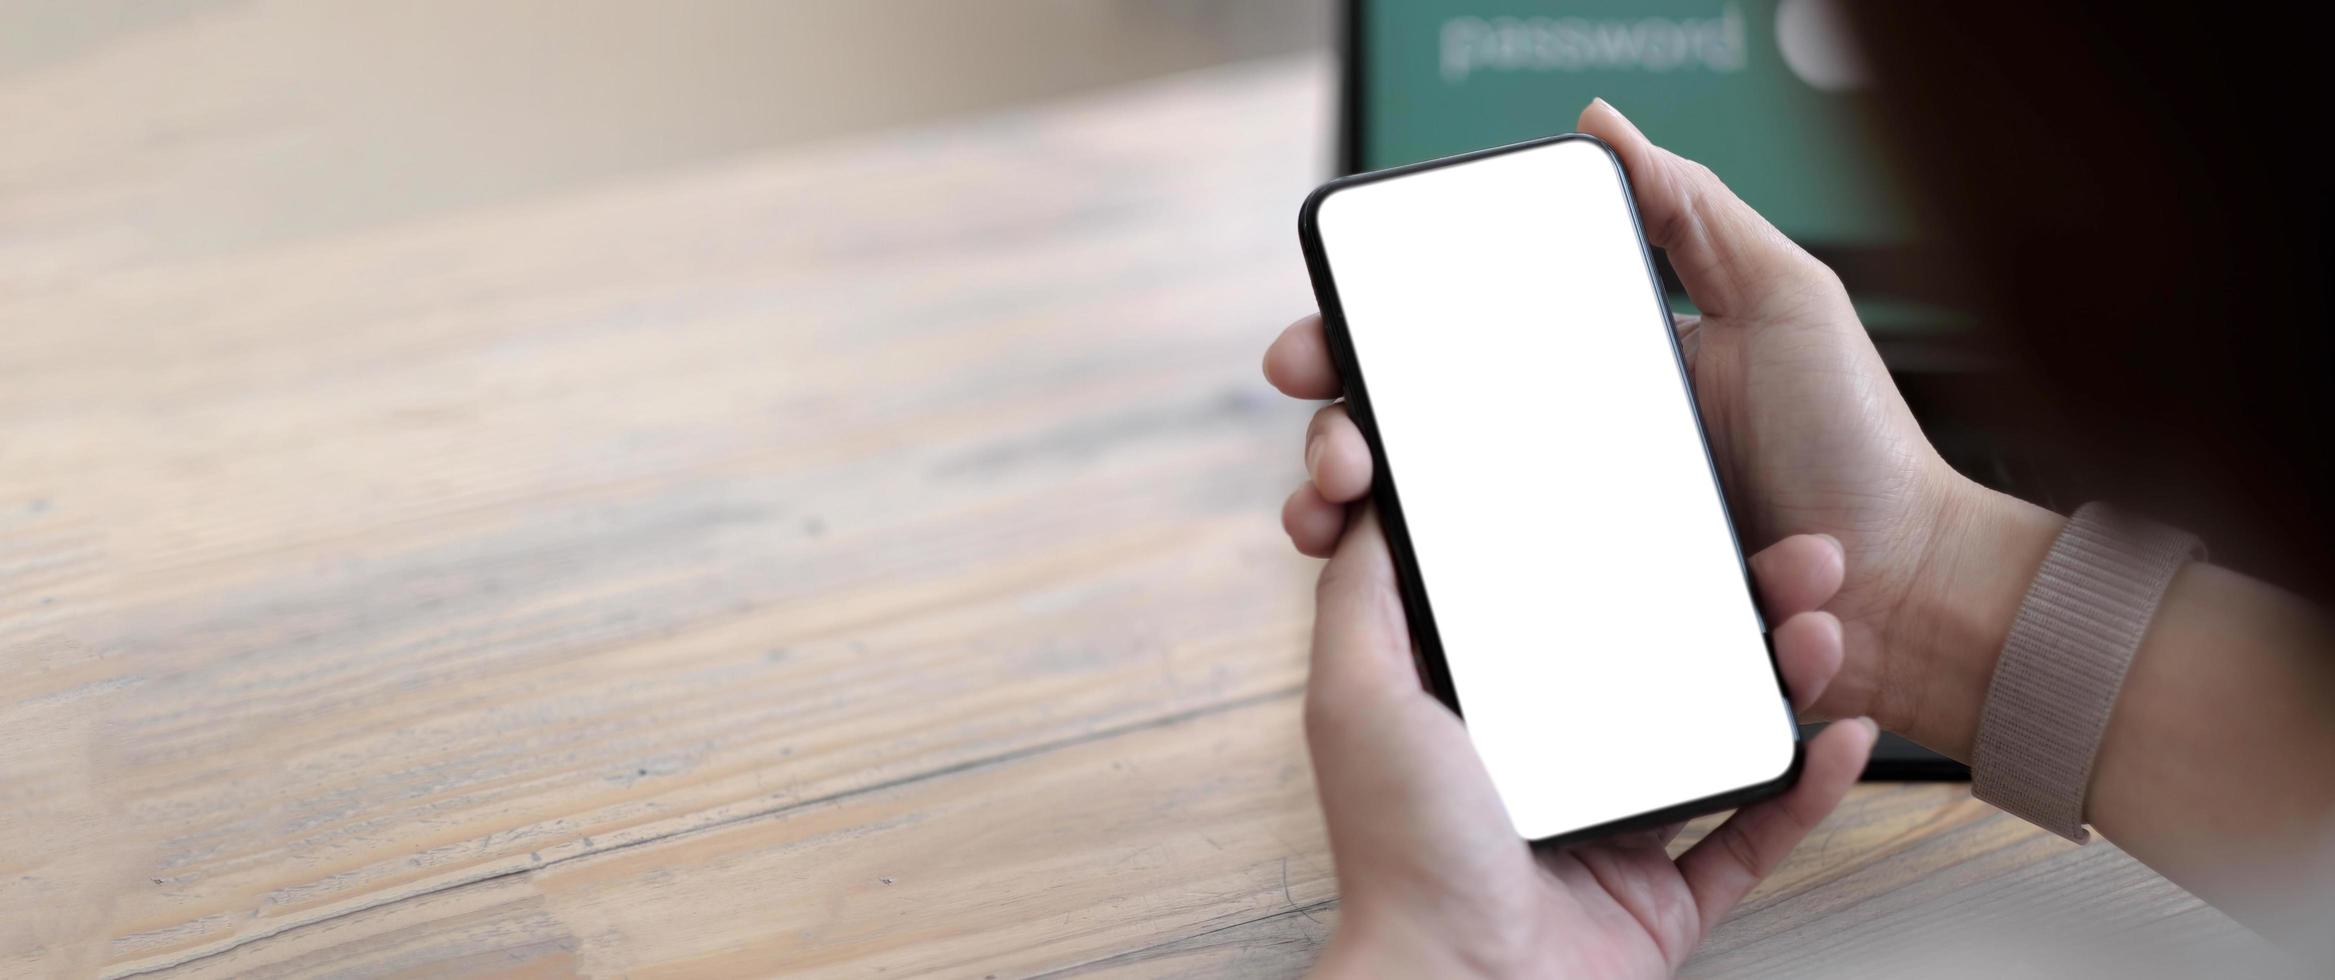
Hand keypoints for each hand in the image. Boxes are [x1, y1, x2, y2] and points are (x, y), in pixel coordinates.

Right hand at [1270, 99, 1998, 751]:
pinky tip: (1400, 599)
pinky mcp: (1583, 631)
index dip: (1355, 351)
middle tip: (1331, 457)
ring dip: (1354, 536)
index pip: (1439, 360)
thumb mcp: (1784, 298)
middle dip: (1332, 446)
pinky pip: (1483, 627)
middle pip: (1403, 451)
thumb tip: (1596, 122)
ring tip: (1339, 524)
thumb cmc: (1859, 448)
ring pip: (1416, 546)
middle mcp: (1558, 466)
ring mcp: (1564, 553)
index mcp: (1587, 384)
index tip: (1308, 351)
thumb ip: (1694, 210)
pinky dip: (1420, 615)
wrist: (1915, 592)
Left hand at [1304, 507, 1876, 977]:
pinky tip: (1841, 732)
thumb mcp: (1358, 694)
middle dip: (1736, 602)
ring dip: (1782, 677)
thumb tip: (1375, 502)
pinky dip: (1804, 787)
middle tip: (1794, 558)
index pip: (1562, 603)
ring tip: (1823, 628)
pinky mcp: (1661, 897)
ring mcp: (1611, 827)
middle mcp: (1548, 760)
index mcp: (1481, 708)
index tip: (1682, 490)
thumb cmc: (1400, 853)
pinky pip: (1751, 831)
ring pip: (1715, 732)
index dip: (1623, 543)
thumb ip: (1363, 596)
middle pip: (1657, 657)